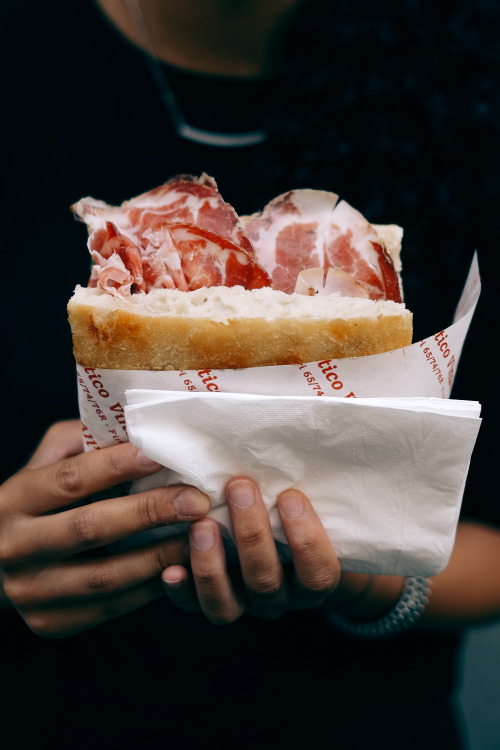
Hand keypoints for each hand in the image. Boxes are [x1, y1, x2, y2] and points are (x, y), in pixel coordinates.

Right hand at [0, 421, 209, 636]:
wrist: (1, 562)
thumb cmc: (40, 498)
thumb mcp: (48, 460)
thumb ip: (83, 441)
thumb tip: (140, 429)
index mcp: (11, 500)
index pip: (69, 480)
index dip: (116, 467)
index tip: (159, 456)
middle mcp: (14, 548)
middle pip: (90, 528)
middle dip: (149, 512)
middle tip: (197, 500)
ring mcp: (30, 592)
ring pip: (106, 576)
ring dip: (160, 554)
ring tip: (199, 535)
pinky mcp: (50, 622)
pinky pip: (111, 606)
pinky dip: (150, 586)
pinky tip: (180, 565)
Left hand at [162, 476, 344, 623]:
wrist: (276, 546)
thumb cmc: (293, 508)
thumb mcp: (309, 500)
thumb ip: (304, 477)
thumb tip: (309, 425)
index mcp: (311, 576)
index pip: (318, 573)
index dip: (307, 540)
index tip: (290, 496)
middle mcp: (278, 597)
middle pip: (267, 581)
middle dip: (251, 535)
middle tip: (238, 488)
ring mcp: (242, 604)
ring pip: (228, 605)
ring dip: (212, 565)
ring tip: (201, 525)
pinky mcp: (206, 603)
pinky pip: (192, 608)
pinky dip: (182, 590)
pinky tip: (171, 569)